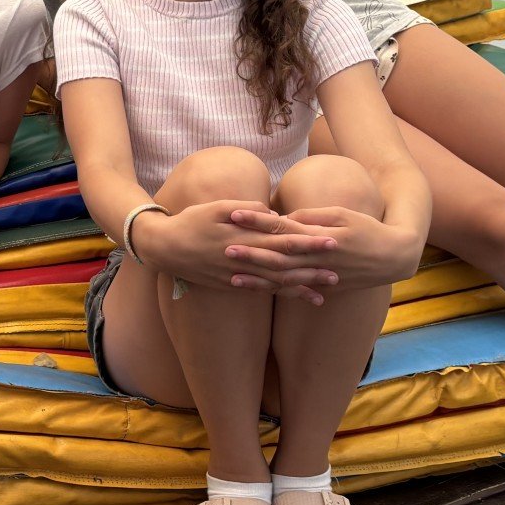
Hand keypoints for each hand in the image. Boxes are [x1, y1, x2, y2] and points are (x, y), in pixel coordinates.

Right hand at [133, 200, 337, 302]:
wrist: (164, 247)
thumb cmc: (191, 221)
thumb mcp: (217, 207)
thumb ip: (246, 209)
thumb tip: (272, 212)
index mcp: (244, 237)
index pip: (283, 239)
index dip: (308, 242)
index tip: (332, 241)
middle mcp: (244, 259)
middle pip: (284, 265)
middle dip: (312, 268)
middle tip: (340, 271)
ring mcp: (238, 275)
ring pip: (274, 283)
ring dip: (300, 287)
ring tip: (325, 290)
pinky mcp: (231, 285)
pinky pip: (261, 292)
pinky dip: (280, 295)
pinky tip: (296, 298)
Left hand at [226, 205, 420, 289]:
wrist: (394, 257)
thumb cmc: (367, 228)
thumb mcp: (341, 214)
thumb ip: (310, 217)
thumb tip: (283, 219)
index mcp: (321, 237)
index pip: (282, 228)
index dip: (256, 222)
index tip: (234, 214)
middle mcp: (318, 260)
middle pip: (278, 257)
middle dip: (249, 254)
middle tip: (223, 249)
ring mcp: (322, 277)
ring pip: (284, 280)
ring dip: (257, 279)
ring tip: (232, 278)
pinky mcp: (326, 289)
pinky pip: (297, 292)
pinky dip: (277, 292)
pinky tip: (258, 292)